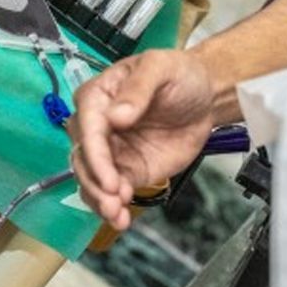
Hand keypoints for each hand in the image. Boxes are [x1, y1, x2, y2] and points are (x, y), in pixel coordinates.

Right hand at [68, 50, 214, 230]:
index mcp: (98, 96)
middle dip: (95, 182)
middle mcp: (97, 126)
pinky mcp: (127, 170)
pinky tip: (121, 218)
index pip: (87, 126)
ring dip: (99, 199)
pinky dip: (112, 207)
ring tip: (117, 215)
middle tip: (114, 201)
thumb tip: (117, 116)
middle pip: (82, 157)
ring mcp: (111, 151)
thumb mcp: (160, 69)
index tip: (110, 178)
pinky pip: (111, 192)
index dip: (94, 154)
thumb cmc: (178, 74)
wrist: (205, 96)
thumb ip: (139, 89)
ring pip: (91, 179)